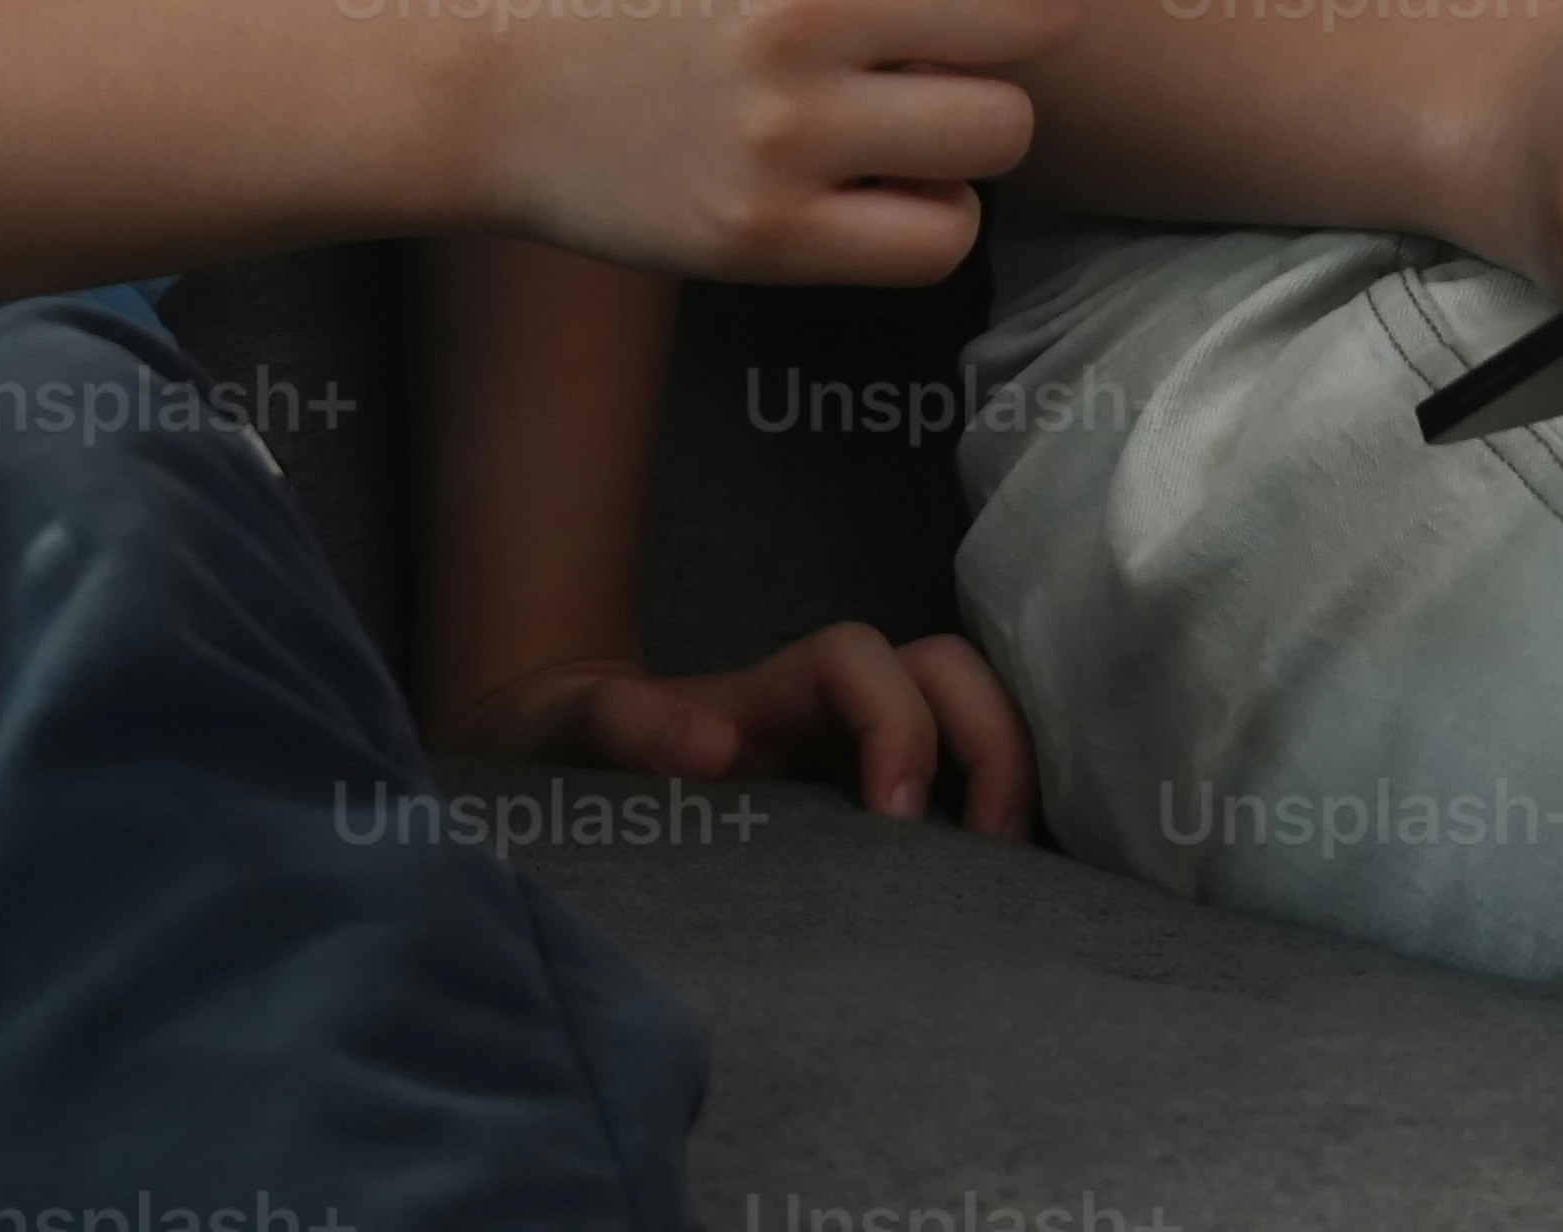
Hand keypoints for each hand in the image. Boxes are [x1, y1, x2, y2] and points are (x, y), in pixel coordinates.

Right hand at [425, 0, 1262, 282]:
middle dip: (1014, 23)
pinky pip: (944, 238)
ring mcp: (787, 126)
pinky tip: (855, 177)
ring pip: (1001, 134)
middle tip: (923, 25)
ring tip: (868, 101)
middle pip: (1037, 19)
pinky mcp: (766, 236)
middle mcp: (806, 0)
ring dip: (967, 121)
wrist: (485, 73)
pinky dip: (929, 213)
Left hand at [445, 619, 1039, 837]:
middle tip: (989, 850)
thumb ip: (627, 724)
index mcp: (770, 690)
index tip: (891, 820)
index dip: (897, 722)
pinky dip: (989, 826)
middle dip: (991, 741)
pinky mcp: (861, 816)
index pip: (863, 658)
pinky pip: (952, 796)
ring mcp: (852, 758)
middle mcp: (827, 713)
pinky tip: (989, 904)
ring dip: (1008, 781)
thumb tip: (714, 750)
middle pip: (949, 672)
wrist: (555, 759)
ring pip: (970, 722)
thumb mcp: (573, 727)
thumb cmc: (566, 741)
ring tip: (1004, 885)